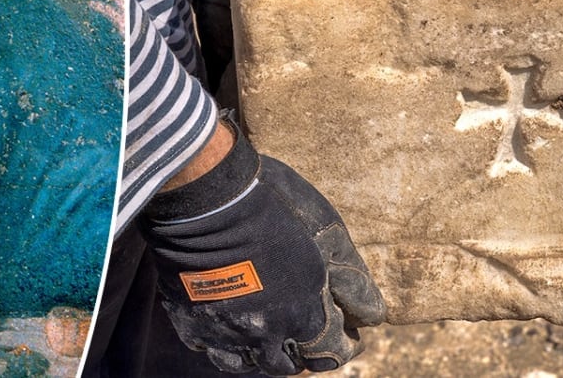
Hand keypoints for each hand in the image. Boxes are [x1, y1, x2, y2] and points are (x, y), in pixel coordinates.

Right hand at [140, 119, 385, 373]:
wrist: (208, 201)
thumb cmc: (276, 209)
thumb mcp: (328, 235)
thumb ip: (351, 280)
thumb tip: (372, 314)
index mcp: (303, 317)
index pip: (331, 355)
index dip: (342, 345)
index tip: (345, 331)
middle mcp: (265, 336)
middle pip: (286, 365)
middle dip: (302, 353)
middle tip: (306, 332)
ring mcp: (224, 333)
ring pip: (246, 363)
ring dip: (261, 353)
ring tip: (266, 334)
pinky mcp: (191, 322)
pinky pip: (208, 347)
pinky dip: (222, 341)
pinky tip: (227, 323)